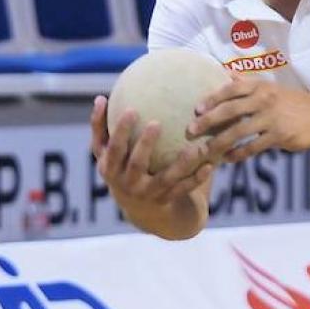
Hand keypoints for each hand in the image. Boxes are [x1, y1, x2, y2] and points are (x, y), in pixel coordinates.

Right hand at [90, 96, 214, 207]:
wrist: (141, 210)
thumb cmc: (122, 168)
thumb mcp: (107, 154)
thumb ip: (101, 128)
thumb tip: (99, 98)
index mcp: (111, 170)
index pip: (114, 149)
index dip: (120, 131)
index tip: (131, 109)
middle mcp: (128, 184)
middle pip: (137, 164)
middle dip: (145, 144)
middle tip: (156, 122)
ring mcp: (148, 194)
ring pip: (166, 179)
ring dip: (182, 164)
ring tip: (196, 148)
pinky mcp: (166, 201)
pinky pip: (183, 189)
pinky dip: (196, 179)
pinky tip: (209, 165)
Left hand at [187, 75, 309, 163]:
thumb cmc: (292, 102)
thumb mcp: (271, 87)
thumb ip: (247, 82)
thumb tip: (226, 72)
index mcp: (260, 86)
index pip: (231, 89)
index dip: (212, 98)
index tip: (196, 109)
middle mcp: (264, 100)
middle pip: (229, 110)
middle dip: (208, 121)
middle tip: (191, 130)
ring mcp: (271, 118)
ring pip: (238, 131)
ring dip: (219, 142)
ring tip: (206, 151)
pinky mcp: (278, 136)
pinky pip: (252, 147)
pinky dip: (239, 154)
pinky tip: (229, 159)